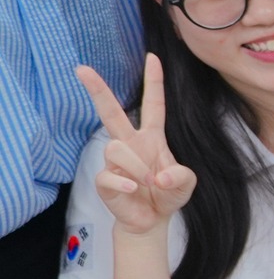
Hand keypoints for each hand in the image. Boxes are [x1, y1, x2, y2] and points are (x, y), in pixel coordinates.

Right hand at [76, 55, 194, 235]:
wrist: (151, 221)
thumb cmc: (167, 195)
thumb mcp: (186, 184)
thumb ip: (181, 177)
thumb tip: (160, 176)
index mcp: (152, 137)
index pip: (153, 104)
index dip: (153, 82)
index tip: (152, 57)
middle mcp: (130, 144)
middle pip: (111, 112)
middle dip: (97, 90)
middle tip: (82, 68)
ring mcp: (114, 162)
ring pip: (116, 148)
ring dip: (137, 167)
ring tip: (148, 183)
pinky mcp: (104, 180)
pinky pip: (109, 175)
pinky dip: (124, 183)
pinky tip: (134, 190)